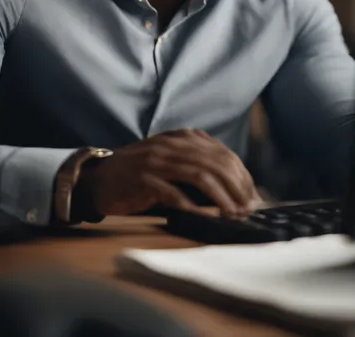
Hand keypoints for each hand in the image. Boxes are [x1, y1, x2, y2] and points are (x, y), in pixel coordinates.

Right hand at [75, 129, 260, 217]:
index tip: (253, 196)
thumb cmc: (141, 173)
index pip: (221, 153)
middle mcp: (171, 144)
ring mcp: (156, 160)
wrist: (101, 178)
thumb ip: (198, 164)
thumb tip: (235, 187)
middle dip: (236, 187)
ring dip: (220, 197)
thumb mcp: (172, 159)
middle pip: (214, 162)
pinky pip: (172, 192)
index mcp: (181, 137)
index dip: (241, 175)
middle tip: (248, 208)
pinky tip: (204, 218)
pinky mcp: (143, 179)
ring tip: (232, 213)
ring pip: (198, 175)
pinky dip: (192, 206)